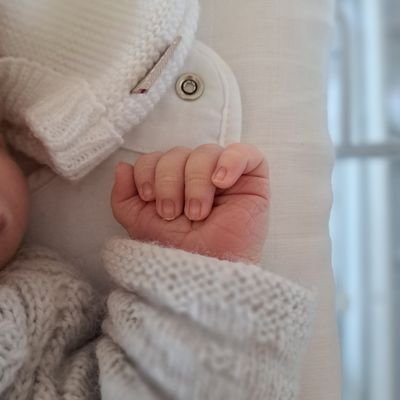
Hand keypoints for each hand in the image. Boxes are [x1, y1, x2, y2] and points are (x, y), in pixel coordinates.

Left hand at [111, 144, 268, 262]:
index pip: (156, 157)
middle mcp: (197, 175)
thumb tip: (123, 166)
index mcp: (173, 182)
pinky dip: (230, 161)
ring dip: (196, 182)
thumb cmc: (175, 252)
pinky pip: (245, 153)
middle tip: (174, 213)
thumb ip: (124, 196)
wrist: (204, 274)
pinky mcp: (252, 180)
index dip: (148, 172)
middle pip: (179, 152)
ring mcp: (226, 176)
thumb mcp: (139, 223)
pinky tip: (221, 182)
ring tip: (197, 213)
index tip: (150, 199)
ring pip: (206, 152)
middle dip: (170, 182)